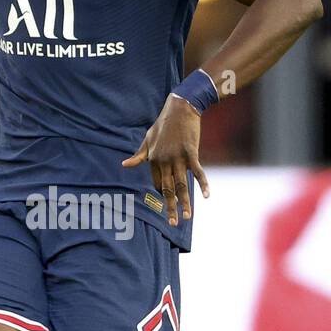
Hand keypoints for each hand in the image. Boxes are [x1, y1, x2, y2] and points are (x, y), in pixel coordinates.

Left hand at [122, 94, 209, 225]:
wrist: (180, 107)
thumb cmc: (163, 124)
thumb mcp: (147, 139)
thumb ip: (139, 155)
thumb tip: (124, 165)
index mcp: (153, 159)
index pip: (158, 183)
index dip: (163, 194)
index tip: (168, 203)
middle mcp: (165, 161)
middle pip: (168, 188)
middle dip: (170, 207)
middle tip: (172, 223)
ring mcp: (178, 157)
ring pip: (182, 184)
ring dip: (185, 202)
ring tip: (187, 217)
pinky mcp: (191, 152)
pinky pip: (198, 171)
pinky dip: (203, 184)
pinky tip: (206, 196)